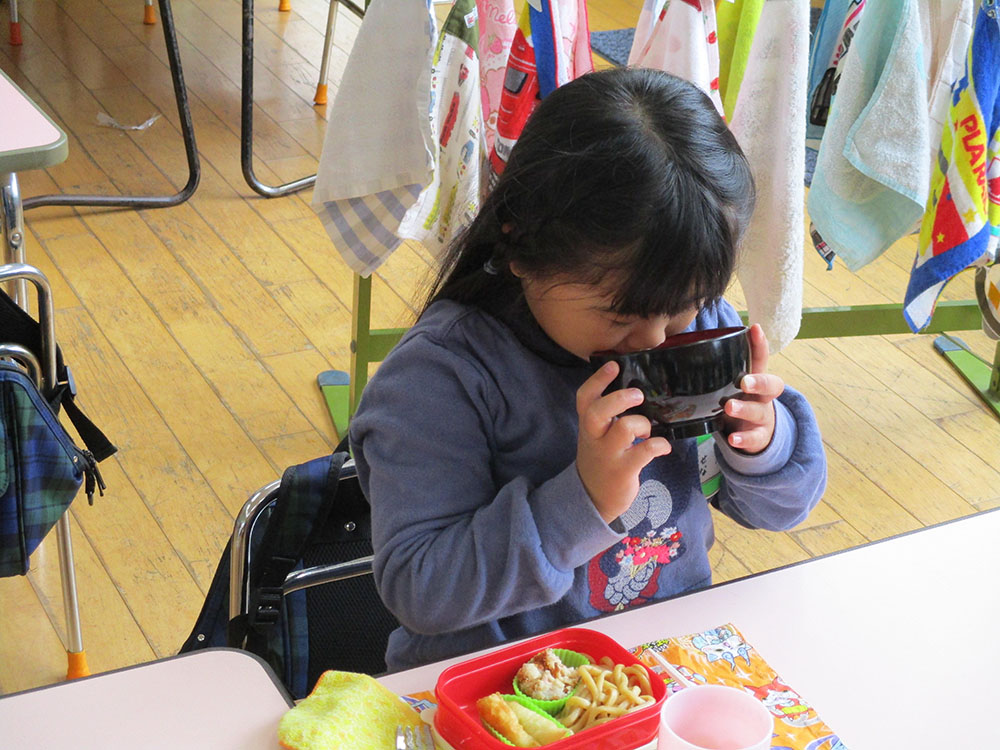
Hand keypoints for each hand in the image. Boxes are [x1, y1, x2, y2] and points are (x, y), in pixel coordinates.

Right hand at [576, 361, 671, 523]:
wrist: (593, 496)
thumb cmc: (601, 457)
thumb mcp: (596, 433)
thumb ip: (608, 414)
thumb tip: (635, 388)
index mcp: (588, 424)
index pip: (585, 397)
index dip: (598, 379)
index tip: (613, 365)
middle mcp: (595, 437)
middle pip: (598, 411)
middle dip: (620, 399)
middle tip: (637, 395)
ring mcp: (608, 454)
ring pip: (624, 429)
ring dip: (642, 424)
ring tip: (647, 431)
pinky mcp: (624, 470)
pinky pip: (644, 452)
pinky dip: (659, 445)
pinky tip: (662, 446)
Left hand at [723, 323, 783, 452]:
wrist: (752, 433)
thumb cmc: (735, 400)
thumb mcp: (728, 384)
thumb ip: (712, 370)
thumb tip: (673, 349)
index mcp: (754, 379)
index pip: (760, 359)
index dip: (760, 345)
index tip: (755, 329)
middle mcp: (762, 396)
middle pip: (771, 385)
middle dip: (758, 381)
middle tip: (744, 381)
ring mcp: (762, 416)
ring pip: (759, 411)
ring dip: (744, 409)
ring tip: (730, 407)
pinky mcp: (758, 436)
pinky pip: (753, 438)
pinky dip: (743, 439)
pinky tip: (733, 439)